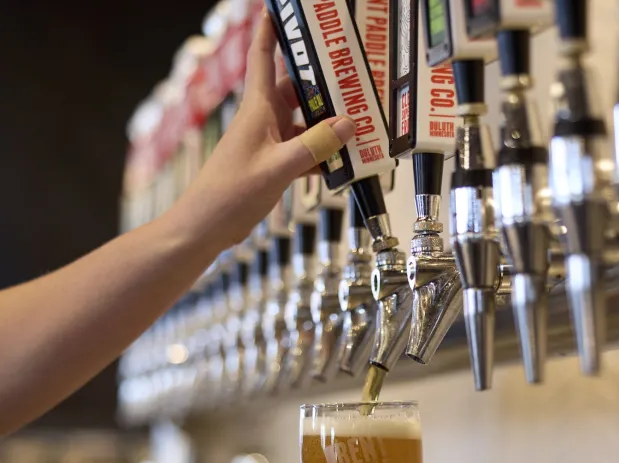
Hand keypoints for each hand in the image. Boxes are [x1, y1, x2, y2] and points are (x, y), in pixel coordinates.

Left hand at [164, 11, 354, 253]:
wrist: (206, 226)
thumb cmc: (229, 194)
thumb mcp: (278, 167)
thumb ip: (314, 146)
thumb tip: (346, 124)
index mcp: (257, 109)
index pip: (264, 57)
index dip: (272, 29)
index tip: (284, 9)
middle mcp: (263, 121)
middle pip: (294, 91)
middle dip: (320, 83)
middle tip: (348, 75)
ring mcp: (268, 144)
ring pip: (303, 125)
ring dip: (326, 126)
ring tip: (355, 122)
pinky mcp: (272, 166)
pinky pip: (303, 153)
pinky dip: (320, 156)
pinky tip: (340, 162)